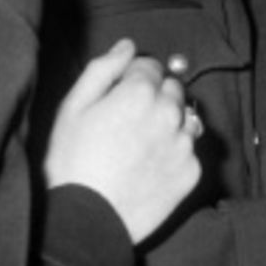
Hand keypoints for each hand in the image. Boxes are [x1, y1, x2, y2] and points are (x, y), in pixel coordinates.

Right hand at [44, 39, 200, 243]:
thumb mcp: (73, 107)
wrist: (86, 219)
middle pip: (172, 89)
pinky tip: (151, 167)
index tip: (120, 95)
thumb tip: (127, 46)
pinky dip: (175, 153)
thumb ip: (103, 69)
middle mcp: (170, 113)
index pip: (150, 66)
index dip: (133, 78)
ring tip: (141, 146)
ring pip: (185, 118)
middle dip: (155, 97)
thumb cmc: (72, 162)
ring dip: (170, 124)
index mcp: (140, 92)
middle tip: (129, 122)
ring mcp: (184, 143)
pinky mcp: (193, 171)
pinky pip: (189, 150)